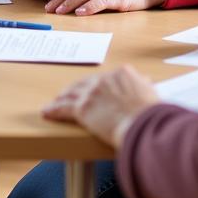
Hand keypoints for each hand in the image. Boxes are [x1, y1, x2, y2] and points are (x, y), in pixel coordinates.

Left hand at [42, 66, 157, 146]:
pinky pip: (63, 108)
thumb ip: (144, 84)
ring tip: (56, 101)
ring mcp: (92, 92)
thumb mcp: (150, 93)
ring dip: (62, 97)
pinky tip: (47, 112)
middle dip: (76, 89)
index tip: (95, 89)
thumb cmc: (151, 113)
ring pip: (72, 93)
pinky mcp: (82, 108)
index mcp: (122, 74)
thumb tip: (145, 80)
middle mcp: (104, 79)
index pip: (105, 78)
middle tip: (69, 93)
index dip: (98, 85)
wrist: (143, 124)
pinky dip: (54, 110)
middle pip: (85, 83)